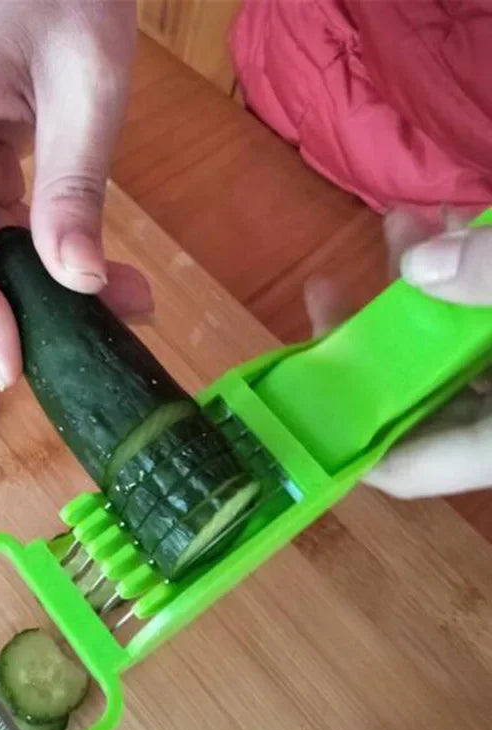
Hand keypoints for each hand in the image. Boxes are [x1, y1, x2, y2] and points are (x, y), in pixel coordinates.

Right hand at [0, 0, 149, 390]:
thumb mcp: (86, 90)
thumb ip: (74, 189)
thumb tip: (78, 283)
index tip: (13, 356)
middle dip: (17, 307)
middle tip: (97, 331)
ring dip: (45, 291)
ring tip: (126, 300)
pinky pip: (2, 234)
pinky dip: (50, 260)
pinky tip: (104, 274)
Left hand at [305, 207, 491, 498]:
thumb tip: (419, 266)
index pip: (405, 470)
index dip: (344, 439)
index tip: (295, 389)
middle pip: (413, 397)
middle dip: (371, 331)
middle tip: (324, 289)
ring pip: (449, 352)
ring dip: (422, 286)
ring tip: (402, 222)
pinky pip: (480, 324)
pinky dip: (468, 280)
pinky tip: (455, 222)